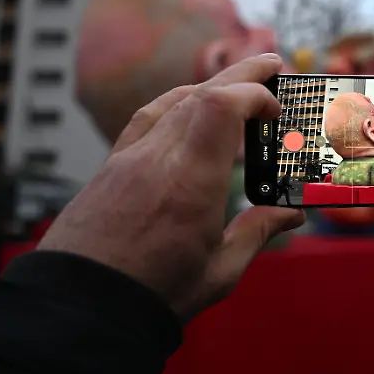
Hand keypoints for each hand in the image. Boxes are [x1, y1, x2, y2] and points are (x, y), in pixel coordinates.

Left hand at [38, 54, 304, 318]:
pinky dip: (176, 102)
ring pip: (172, 100)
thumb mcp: (220, 270)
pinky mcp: (112, 166)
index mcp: (191, 183)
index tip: (276, 108)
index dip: (254, 93)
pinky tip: (187, 107)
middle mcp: (158, 159)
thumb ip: (258, 232)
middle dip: (241, 75)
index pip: (221, 106)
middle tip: (271, 65)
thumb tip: (292, 214)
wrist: (82, 308)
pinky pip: (147, 118)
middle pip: (200, 93)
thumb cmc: (152, 294)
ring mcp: (129, 159)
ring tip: (235, 85)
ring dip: (209, 86)